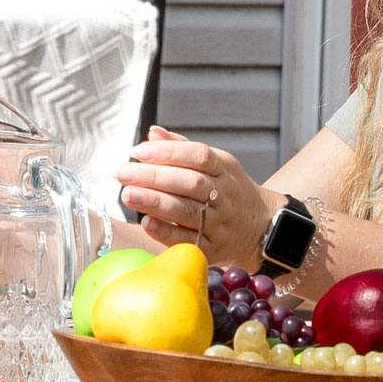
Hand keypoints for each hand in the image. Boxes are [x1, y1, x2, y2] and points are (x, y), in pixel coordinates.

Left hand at [117, 126, 270, 268]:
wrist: (259, 228)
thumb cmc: (228, 191)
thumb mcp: (216, 163)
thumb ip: (182, 147)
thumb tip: (152, 132)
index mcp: (224, 169)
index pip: (198, 155)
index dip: (168, 152)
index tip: (137, 151)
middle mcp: (224, 196)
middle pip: (191, 183)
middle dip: (154, 176)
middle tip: (123, 172)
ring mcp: (220, 223)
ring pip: (187, 211)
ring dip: (154, 202)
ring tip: (127, 194)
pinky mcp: (213, 249)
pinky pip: (188, 241)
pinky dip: (166, 232)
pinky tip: (145, 222)